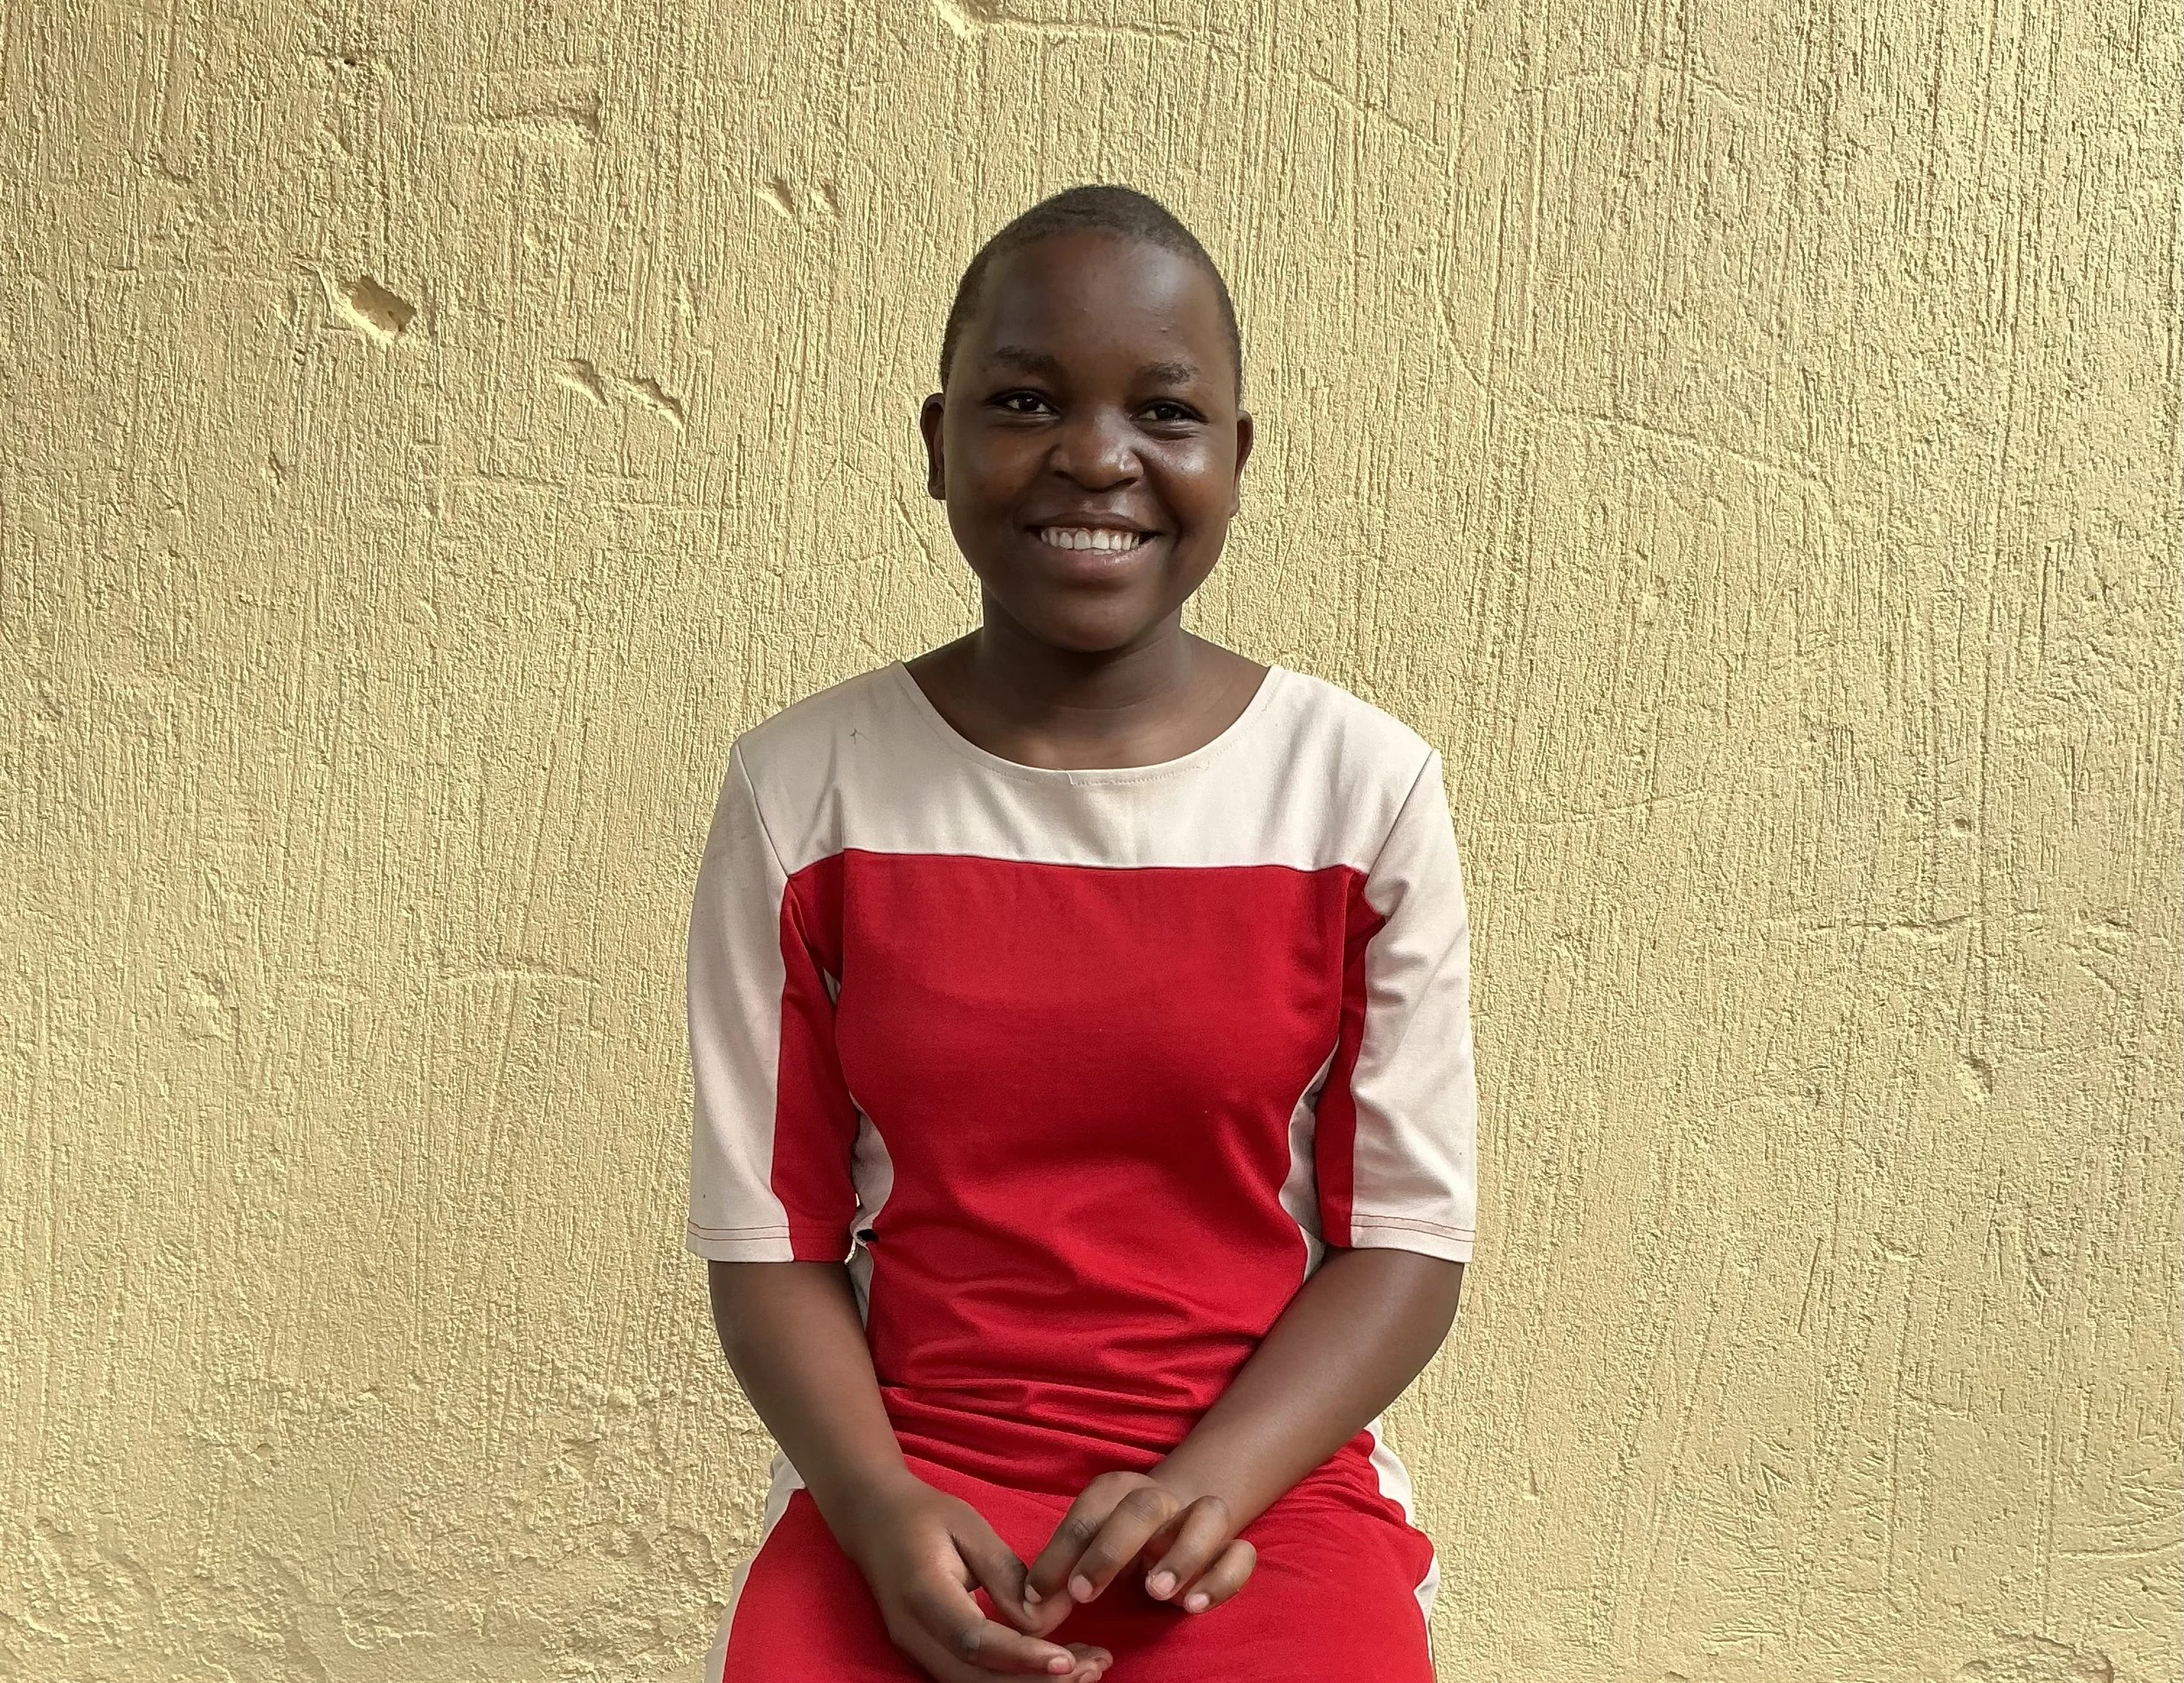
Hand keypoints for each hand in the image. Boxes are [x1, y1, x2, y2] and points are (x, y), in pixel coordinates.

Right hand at [833, 1473, 1113, 1681]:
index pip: (975, 1640)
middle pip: (976, 1680)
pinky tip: (1056, 1668)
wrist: (873, 1520)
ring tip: (1088, 1668)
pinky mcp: (929, 1656)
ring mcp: (917, 1651)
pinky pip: (973, 1679)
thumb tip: (1045, 1620)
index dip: (1021, 1657)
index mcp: (921, 1593)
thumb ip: (1007, 1574)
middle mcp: (914, 1634)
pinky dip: (1014, 1679)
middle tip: (1093, 1668)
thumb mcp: (968, 1526)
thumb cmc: (923, 1515)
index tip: (1068, 1661)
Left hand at [1022, 1471, 1256, 1624]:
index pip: (1087, 1512)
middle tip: (1085, 1593)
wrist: (1175, 1520)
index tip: (1039, 1595)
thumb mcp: (1086, 1551)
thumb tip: (1033, 1611)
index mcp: (1117, 1492)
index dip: (1061, 1552)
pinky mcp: (1231, 1547)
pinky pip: (1241, 1553)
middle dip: (1111, 1549)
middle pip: (1143, 1506)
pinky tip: (1194, 1606)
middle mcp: (1161, 1499)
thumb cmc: (1117, 1542)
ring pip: (1207, 1516)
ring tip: (1156, 1594)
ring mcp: (1199, 1520)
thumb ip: (1061, 1576)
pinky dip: (1222, 1578)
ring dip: (1182, 1555)